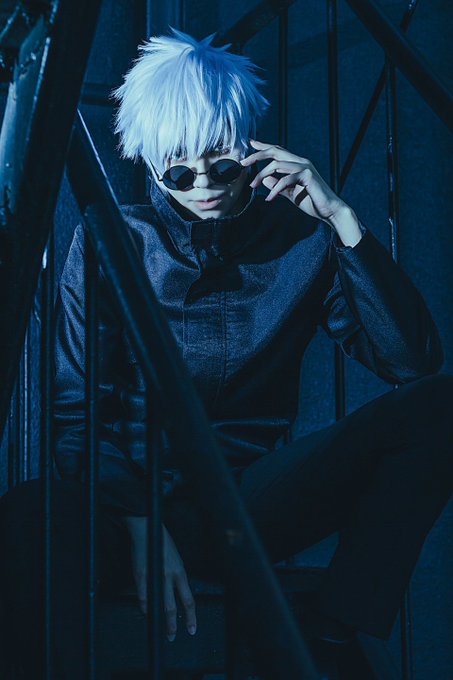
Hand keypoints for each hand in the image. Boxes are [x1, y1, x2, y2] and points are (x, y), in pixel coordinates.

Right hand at [125, 518, 196, 640]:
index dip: (191, 617)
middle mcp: (169, 575)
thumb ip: (176, 578)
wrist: (148, 529)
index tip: (192, 629)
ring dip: (157, 618)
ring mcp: (154, 575)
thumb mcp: (176, 561)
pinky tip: (145, 611)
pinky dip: (144, 606)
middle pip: (172, 607)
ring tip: (157, 627)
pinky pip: (143, 597)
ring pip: (157, 604)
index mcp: (180, 572)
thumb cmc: (163, 545)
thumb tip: (177, 595)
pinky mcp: (141, 575)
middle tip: (171, 637)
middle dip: (172, 625)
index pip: (189, 599)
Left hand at [240, 139, 348, 226]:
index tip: (250, 143)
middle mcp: (301, 161)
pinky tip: (269, 198)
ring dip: (261, 174)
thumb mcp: (290, 193)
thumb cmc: (312, 202)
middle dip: (257, 155)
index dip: (263, 146)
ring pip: (277, 164)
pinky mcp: (307, 176)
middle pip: (275, 151)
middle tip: (243, 163)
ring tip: (253, 185)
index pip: (277, 150)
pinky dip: (275, 190)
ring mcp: (305, 167)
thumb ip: (278, 185)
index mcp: (297, 164)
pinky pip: (285, 180)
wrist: (330, 210)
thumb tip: (264, 180)